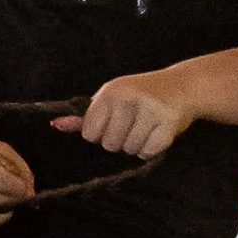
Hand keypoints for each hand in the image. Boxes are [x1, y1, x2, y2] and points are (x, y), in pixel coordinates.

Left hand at [52, 69, 195, 158]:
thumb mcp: (111, 98)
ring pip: (129, 150)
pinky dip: (152, 149)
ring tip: (147, 125)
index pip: (89, 133)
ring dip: (137, 144)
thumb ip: (85, 116)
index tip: (114, 122)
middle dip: (120, 140)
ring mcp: (150, 110)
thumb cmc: (140, 95)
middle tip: (134, 123)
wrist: (182, 86)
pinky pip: (148, 152)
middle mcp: (128, 98)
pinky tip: (158, 131)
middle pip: (109, 145)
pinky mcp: (169, 123)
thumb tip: (55, 125)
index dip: (101, 133)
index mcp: (110, 92)